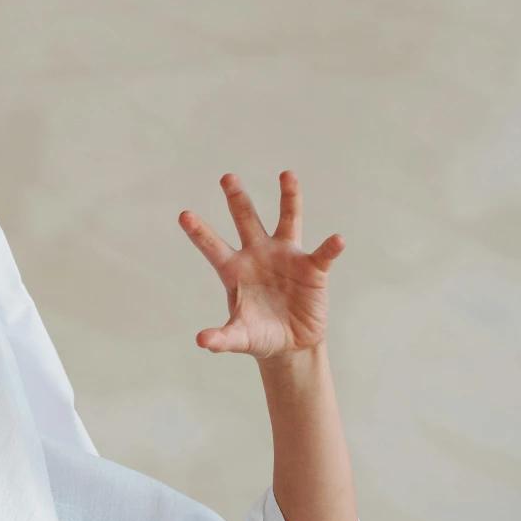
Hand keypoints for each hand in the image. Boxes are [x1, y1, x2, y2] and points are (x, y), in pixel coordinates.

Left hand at [178, 171, 343, 361]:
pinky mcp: (313, 268)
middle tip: (226, 177)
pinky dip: (330, 247)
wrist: (290, 345)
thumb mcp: (239, 338)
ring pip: (288, 219)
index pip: (213, 247)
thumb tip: (201, 341)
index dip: (199, 232)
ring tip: (287, 175)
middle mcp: (259, 254)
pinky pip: (323, 254)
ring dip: (289, 197)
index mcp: (235, 270)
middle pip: (246, 219)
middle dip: (237, 199)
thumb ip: (222, 339)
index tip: (183, 216)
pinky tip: (336, 240)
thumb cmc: (260, 336)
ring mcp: (286, 256)